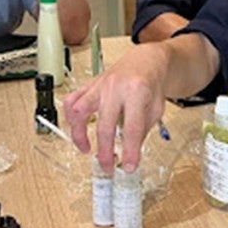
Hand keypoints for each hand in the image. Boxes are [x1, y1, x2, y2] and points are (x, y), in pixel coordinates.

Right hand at [62, 45, 168, 171]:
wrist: (146, 61)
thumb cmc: (151, 83)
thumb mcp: (156, 109)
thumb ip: (142, 130)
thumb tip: (129, 154)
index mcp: (137, 91)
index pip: (132, 129)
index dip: (130, 152)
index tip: (130, 167)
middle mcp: (115, 87)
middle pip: (105, 125)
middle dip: (105, 152)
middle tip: (108, 167)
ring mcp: (100, 85)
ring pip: (79, 111)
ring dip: (79, 134)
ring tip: (86, 149)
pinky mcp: (90, 85)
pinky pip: (72, 100)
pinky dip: (70, 117)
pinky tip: (77, 129)